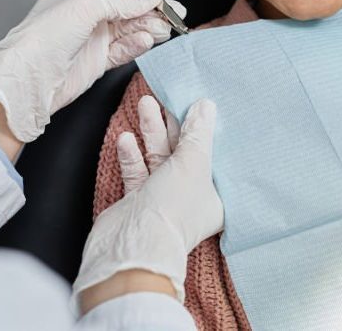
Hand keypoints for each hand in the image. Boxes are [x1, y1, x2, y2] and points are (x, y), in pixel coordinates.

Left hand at [0, 0, 176, 142]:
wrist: (29, 81)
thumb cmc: (44, 37)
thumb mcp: (87, 5)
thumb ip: (124, 0)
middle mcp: (87, 13)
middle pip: (129, 5)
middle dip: (152, 6)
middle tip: (173, 9)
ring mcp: (94, 37)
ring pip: (131, 27)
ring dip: (150, 26)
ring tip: (165, 27)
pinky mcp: (99, 60)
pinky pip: (126, 49)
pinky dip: (138, 44)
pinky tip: (146, 41)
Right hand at [73, 97, 223, 308]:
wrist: (131, 246)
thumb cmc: (173, 206)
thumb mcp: (193, 162)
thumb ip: (198, 132)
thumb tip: (206, 105)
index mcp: (216, 195)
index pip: (214, 155)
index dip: (208, 130)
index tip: (201, 104)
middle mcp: (191, 196)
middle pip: (184, 152)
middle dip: (174, 124)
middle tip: (166, 95)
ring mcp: (163, 198)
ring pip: (159, 157)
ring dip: (152, 131)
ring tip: (146, 102)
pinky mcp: (138, 201)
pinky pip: (138, 171)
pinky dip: (132, 154)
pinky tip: (126, 137)